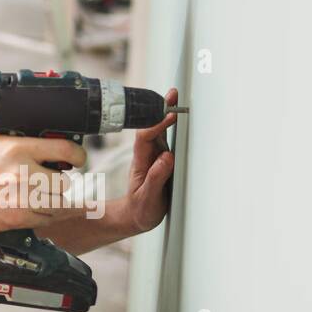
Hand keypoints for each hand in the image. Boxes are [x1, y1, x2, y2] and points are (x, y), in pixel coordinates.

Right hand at [0, 130, 87, 234]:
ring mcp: (23, 198)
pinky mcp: (20, 218)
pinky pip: (47, 218)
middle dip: (58, 180)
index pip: (65, 149)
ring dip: (53, 198)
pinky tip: (32, 207)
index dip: (78, 155)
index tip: (77, 159)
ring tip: (39, 194)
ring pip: (58, 201)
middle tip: (48, 179)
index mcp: (17, 148)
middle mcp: (24, 173)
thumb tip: (37, 134)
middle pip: (64, 180)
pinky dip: (43, 214)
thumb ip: (14, 137)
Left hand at [119, 87, 178, 233]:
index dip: (157, 124)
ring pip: (159, 131)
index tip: (169, 115)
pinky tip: (177, 115)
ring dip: (166, 114)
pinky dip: (171, 125)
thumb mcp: (148, 198)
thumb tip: (167, 157)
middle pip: (152, 127)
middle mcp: (147, 155)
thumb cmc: (141, 208)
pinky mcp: (162, 159)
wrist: (135, 216)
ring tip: (175, 97)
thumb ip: (156, 178)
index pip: (147, 137)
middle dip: (161, 109)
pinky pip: (166, 139)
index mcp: (142, 162)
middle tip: (173, 94)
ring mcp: (154, 156)